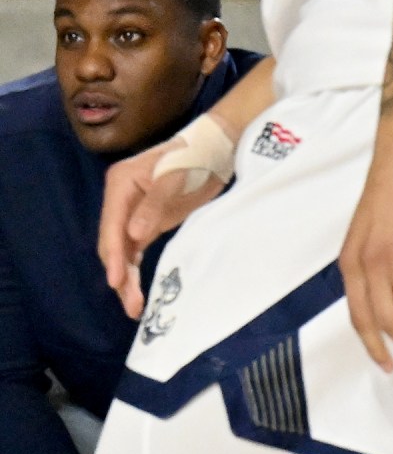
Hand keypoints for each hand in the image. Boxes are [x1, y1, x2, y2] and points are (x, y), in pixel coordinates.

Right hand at [99, 137, 225, 319]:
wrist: (218, 147)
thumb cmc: (197, 155)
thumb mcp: (176, 177)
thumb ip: (155, 204)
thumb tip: (134, 235)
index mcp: (120, 185)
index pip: (112, 226)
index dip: (114, 255)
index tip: (117, 281)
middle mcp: (120, 201)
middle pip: (114, 243)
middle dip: (120, 274)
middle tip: (131, 303)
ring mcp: (132, 212)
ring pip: (123, 251)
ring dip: (126, 278)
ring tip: (134, 306)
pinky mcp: (147, 222)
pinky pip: (135, 250)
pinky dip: (135, 269)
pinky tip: (136, 291)